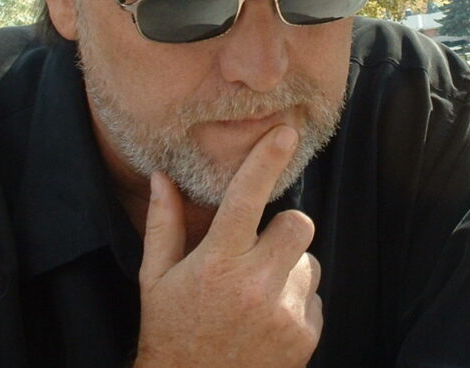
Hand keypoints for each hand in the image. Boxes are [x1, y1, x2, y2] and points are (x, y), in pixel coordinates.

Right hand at [134, 125, 322, 367]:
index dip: (266, 160)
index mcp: (216, 263)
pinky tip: (267, 320)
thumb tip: (162, 176)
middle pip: (298, 223)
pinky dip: (295, 301)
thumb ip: (164, 224)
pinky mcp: (305, 335)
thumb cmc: (171, 332)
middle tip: (258, 250)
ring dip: (288, 269)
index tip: (284, 133)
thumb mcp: (156, 279)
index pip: (247, 197)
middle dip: (283, 229)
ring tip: (257, 295)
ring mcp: (284, 312)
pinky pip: (313, 296)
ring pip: (308, 260)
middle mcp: (254, 284)